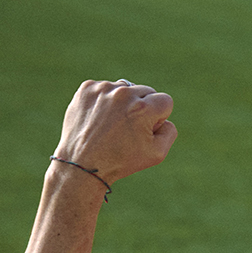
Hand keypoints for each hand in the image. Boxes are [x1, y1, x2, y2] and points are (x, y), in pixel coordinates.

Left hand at [54, 79, 177, 183]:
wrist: (81, 164)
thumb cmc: (120, 161)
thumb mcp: (157, 154)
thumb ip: (170, 131)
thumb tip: (164, 118)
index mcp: (142, 108)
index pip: (165, 100)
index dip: (158, 118)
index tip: (145, 130)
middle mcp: (123, 94)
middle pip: (146, 91)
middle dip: (142, 108)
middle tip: (128, 129)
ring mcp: (103, 89)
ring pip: (125, 89)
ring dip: (123, 103)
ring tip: (112, 124)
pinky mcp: (87, 88)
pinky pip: (105, 89)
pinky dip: (105, 101)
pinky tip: (99, 118)